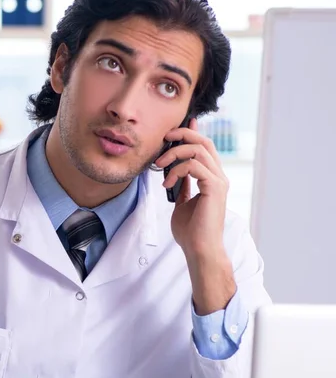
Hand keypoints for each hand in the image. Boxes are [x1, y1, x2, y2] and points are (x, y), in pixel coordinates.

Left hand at [156, 118, 235, 313]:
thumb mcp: (183, 203)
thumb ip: (182, 186)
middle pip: (204, 142)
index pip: (205, 147)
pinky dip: (176, 170)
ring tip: (158, 166)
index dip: (192, 132)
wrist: (198, 249)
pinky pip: (194, 166)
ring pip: (198, 150)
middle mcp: (218, 177)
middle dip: (183, 135)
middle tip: (164, 138)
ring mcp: (218, 181)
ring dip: (174, 154)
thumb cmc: (191, 231)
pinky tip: (167, 183)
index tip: (174, 129)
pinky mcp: (215, 188)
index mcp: (212, 179)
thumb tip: (175, 174)